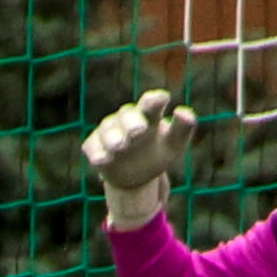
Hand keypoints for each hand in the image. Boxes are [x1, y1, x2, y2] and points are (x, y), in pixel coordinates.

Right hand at [80, 89, 197, 230]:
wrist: (134, 177)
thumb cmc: (157, 154)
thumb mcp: (174, 145)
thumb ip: (182, 128)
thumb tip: (184, 112)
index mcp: (148, 115)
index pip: (151, 104)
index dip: (154, 101)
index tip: (161, 99)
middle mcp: (127, 119)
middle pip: (127, 116)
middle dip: (132, 122)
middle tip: (139, 131)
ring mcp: (108, 132)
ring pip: (109, 131)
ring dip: (113, 137)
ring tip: (120, 146)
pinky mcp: (94, 146)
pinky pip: (92, 146)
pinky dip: (96, 152)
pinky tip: (101, 160)